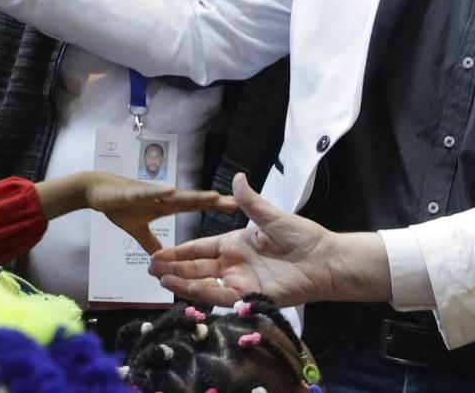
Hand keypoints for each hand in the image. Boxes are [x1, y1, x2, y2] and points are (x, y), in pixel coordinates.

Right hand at [84, 172, 235, 253]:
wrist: (96, 192)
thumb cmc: (119, 206)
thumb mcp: (136, 229)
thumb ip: (150, 242)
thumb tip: (159, 259)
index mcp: (166, 205)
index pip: (195, 206)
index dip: (214, 206)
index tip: (235, 208)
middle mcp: (163, 197)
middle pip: (193, 200)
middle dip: (213, 202)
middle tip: (236, 202)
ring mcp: (151, 194)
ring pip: (176, 196)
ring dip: (194, 197)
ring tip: (214, 196)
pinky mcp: (134, 192)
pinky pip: (149, 193)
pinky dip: (159, 192)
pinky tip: (171, 191)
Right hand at [149, 173, 339, 306]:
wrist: (324, 260)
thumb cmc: (302, 237)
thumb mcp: (272, 217)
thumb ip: (251, 202)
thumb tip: (237, 177)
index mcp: (236, 244)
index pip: (201, 248)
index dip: (179, 251)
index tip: (158, 252)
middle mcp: (234, 264)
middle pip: (197, 268)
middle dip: (173, 269)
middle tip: (151, 268)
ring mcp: (240, 282)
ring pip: (204, 283)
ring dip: (182, 282)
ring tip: (160, 278)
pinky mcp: (249, 297)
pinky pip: (220, 296)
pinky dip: (202, 293)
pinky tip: (184, 287)